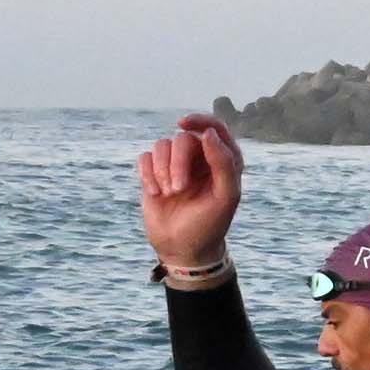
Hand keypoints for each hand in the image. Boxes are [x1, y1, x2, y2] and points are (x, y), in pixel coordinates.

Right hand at [136, 115, 243, 270]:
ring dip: (162, 170)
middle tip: (178, 189)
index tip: (183, 124)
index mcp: (222, 160)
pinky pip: (144, 158)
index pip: (214, 128)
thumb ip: (224, 163)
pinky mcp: (154, 174)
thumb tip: (207, 133)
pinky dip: (147, 175)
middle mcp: (199, 158)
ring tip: (168, 194)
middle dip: (177, 162)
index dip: (199, 121)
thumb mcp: (225, 197)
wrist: (182, 249)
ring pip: (161, 146)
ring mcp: (175, 165)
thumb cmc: (209, 224)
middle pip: (183, 139)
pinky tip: (155, 194)